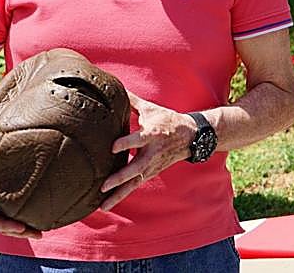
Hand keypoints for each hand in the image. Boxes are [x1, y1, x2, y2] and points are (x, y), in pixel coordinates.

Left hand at [100, 92, 197, 211]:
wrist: (191, 137)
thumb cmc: (167, 120)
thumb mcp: (152, 109)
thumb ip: (132, 101)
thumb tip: (117, 87)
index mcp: (153, 134)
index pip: (139, 139)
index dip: (127, 143)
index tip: (113, 147)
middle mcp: (152, 153)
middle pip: (136, 168)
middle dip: (120, 177)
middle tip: (104, 185)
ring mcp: (152, 166)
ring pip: (134, 182)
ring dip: (118, 194)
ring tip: (102, 206)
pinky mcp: (150, 173)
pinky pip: (134, 186)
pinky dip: (121, 195)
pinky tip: (107, 204)